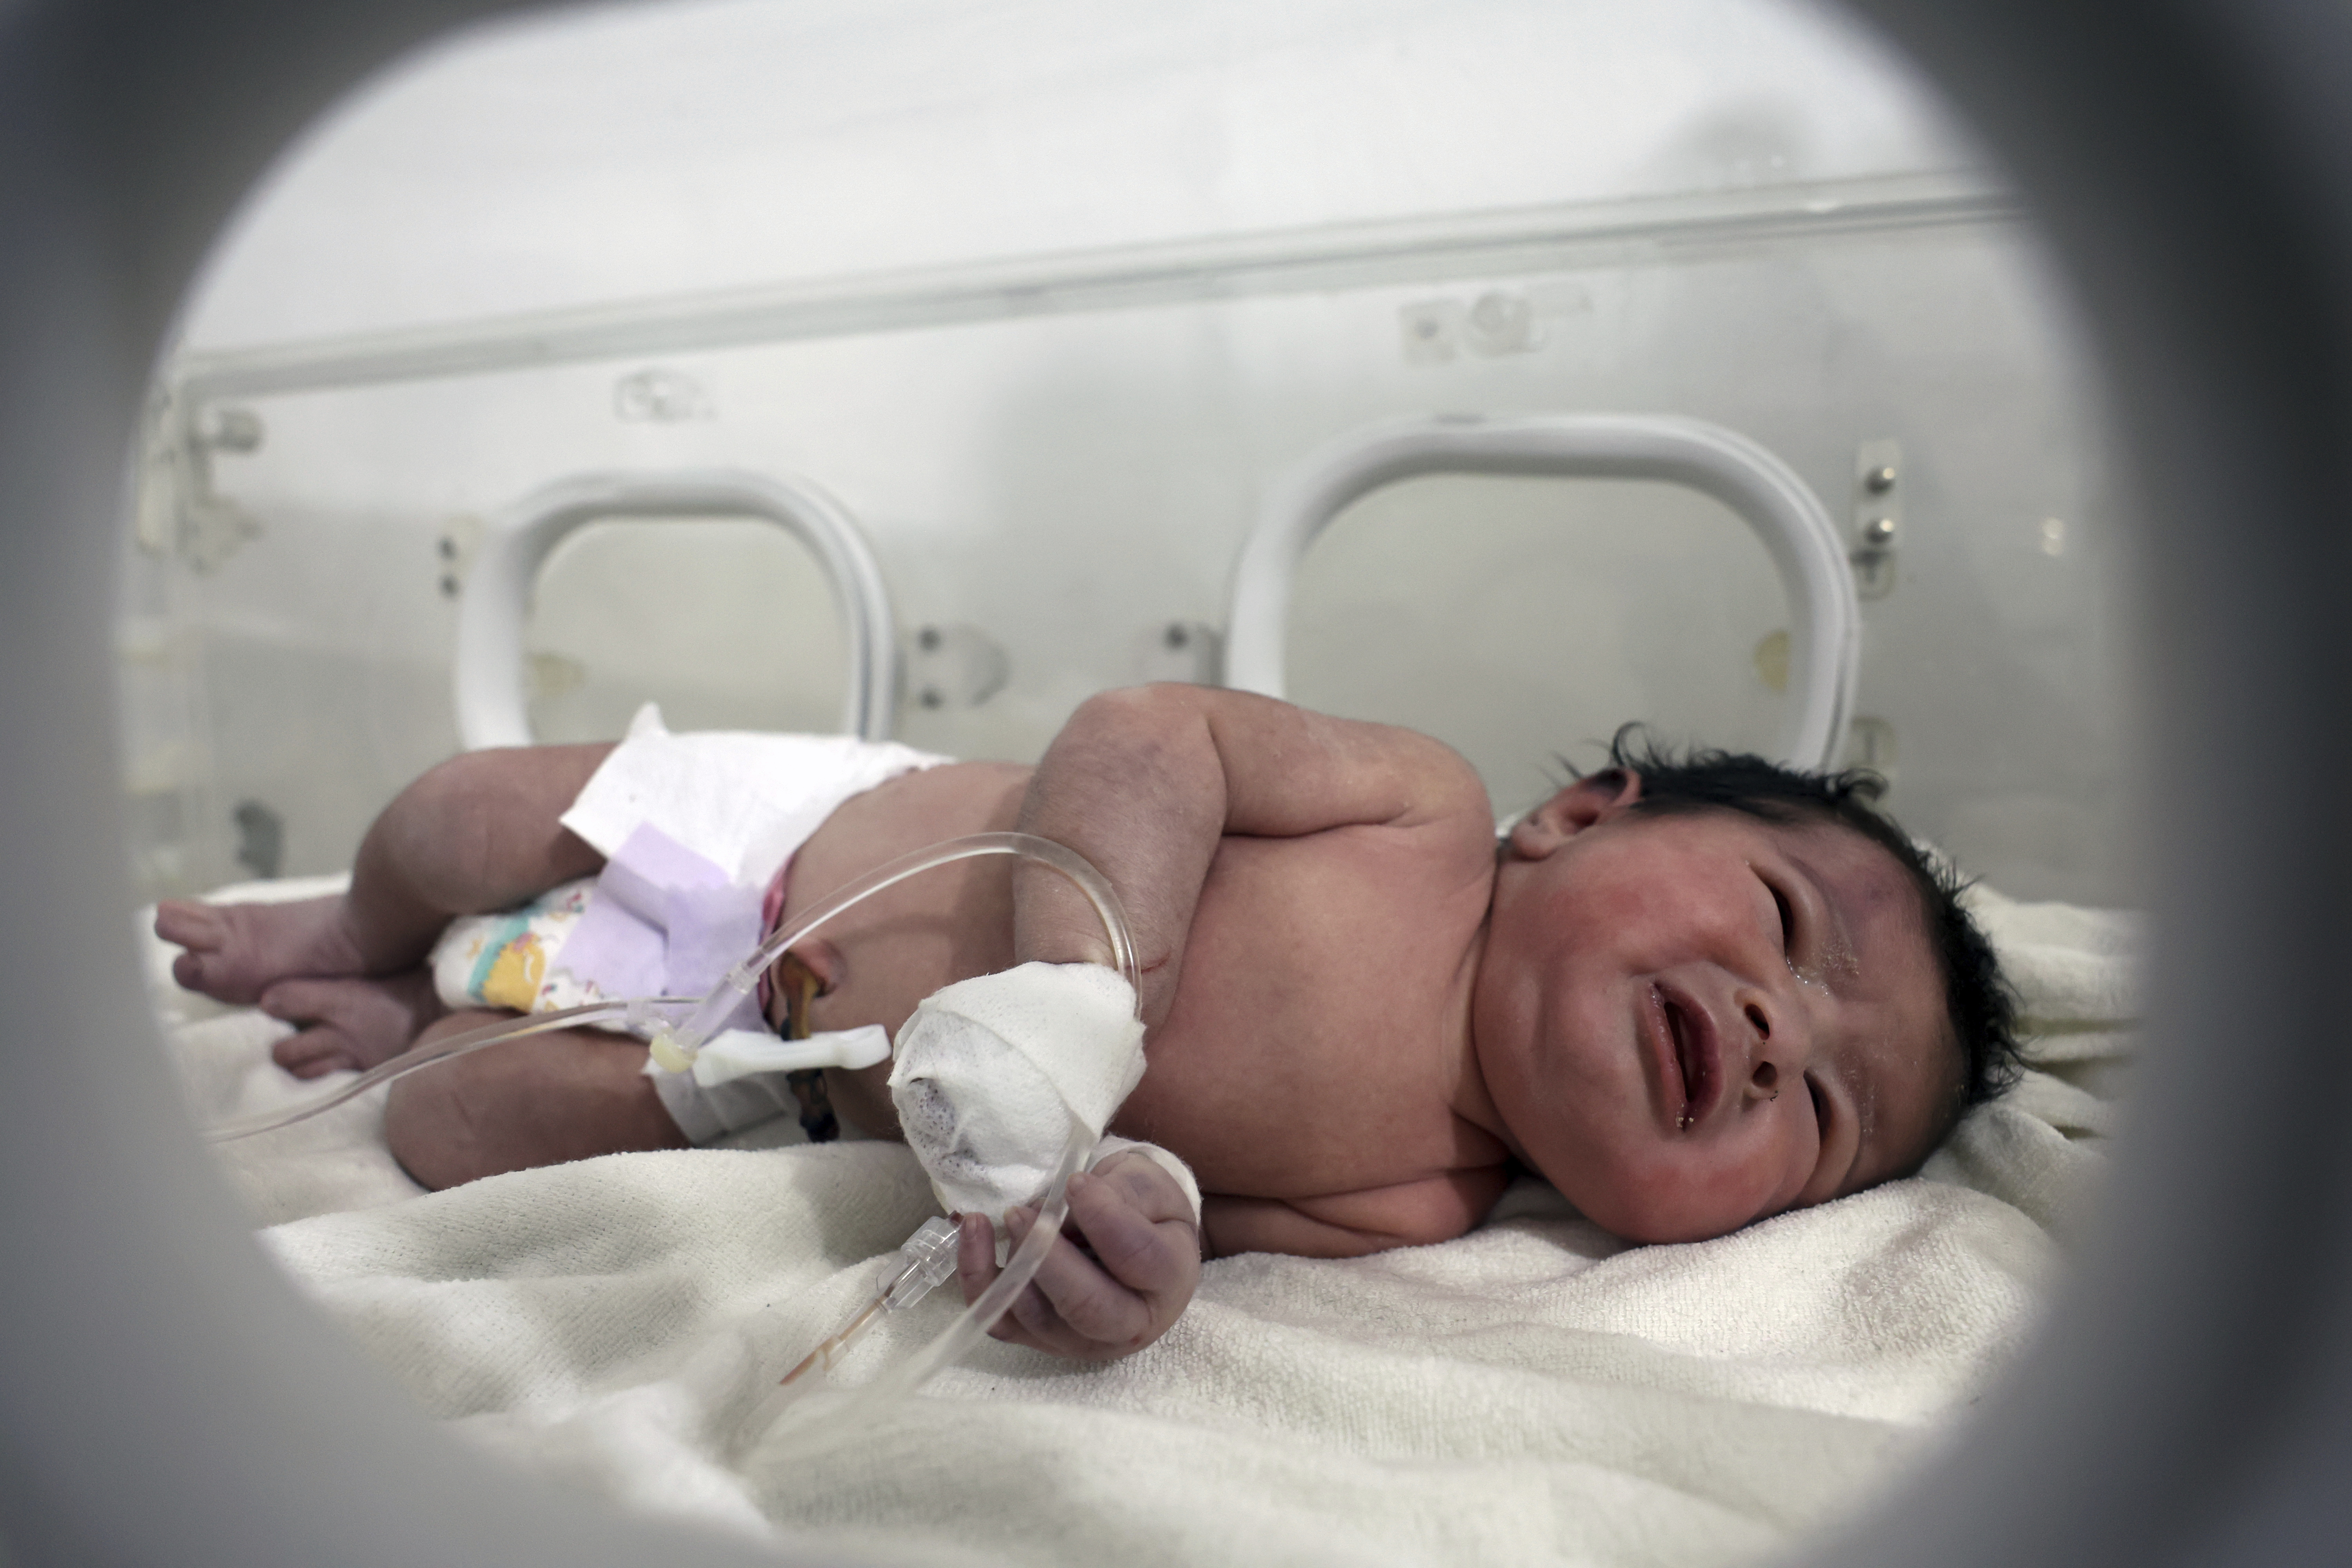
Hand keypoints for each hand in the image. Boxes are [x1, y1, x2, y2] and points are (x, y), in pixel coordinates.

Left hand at [956, 1150, 1200, 1360]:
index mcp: (1168, 1281)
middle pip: (1087, 1308)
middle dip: (1049, 1260)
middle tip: (1024, 1213)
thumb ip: (1125, 1192)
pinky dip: (978, 1281)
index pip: (1139, 1258)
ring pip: (1038, 1319)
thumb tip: (1074, 1199)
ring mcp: (1079, 1339)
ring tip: (1007, 1216)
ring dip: (1014, 1267)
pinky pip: (999, 1321)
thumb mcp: (1153, 1188)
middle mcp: (1128, 1324)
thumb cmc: (1148, 1213)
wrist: (1137, 1243)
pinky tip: (973, 1233)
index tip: (1076, 1182)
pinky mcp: (1037, 1337)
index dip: (1105, 1219)